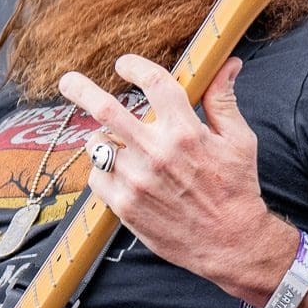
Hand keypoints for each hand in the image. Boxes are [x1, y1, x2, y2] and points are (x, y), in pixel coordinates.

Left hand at [59, 54, 286, 292]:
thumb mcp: (239, 140)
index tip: (124, 64)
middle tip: (68, 81)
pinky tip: (119, 173)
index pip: (152, 83)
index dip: (134, 66)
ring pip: (98, 145)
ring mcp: (136, 180)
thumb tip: (227, 64)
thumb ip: (222, 99)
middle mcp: (156, 152)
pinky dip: (103, 170)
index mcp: (185, 131)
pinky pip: (96, 177)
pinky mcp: (124, 206)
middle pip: (105, 109)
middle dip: (81, 89)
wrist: (230, 242)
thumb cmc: (235, 189)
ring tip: (115, 144)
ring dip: (102, 138)